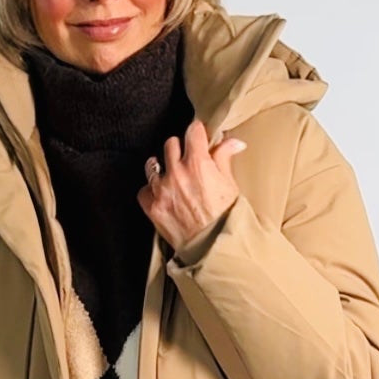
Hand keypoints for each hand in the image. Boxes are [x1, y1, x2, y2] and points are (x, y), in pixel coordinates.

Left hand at [137, 118, 246, 253]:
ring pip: (152, 164)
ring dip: (162, 168)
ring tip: (170, 177)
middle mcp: (177, 172)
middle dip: (180, 150)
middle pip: (170, 143)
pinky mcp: (152, 206)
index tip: (199, 137)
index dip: (197, 133)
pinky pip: (144, 189)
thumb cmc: (225, 218)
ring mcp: (162, 189)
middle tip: (187, 160)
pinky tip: (161, 195)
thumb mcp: (230, 185)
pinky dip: (151, 191)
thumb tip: (234, 142)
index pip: (193, 131)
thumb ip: (225, 159)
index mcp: (198, 163)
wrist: (212, 247)